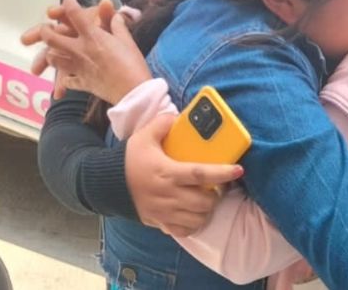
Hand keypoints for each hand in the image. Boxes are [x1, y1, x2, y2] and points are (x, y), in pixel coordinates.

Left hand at [38, 0, 149, 102]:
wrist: (133, 91)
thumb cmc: (133, 63)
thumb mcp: (127, 40)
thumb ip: (117, 25)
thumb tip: (115, 15)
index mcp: (92, 37)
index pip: (75, 14)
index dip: (69, 3)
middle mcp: (80, 50)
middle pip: (51, 38)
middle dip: (44, 31)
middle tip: (47, 28)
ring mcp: (78, 68)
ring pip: (54, 59)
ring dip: (51, 54)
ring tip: (53, 52)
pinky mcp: (82, 83)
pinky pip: (68, 81)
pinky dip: (66, 79)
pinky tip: (68, 78)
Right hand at [126, 113, 243, 235]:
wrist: (108, 184)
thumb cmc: (130, 159)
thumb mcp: (143, 136)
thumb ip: (162, 123)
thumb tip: (178, 116)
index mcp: (167, 172)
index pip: (200, 174)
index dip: (222, 173)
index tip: (238, 170)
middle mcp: (167, 195)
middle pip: (203, 201)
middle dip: (217, 194)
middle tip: (219, 185)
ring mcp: (164, 212)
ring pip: (197, 218)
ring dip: (208, 209)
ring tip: (208, 198)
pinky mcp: (160, 223)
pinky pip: (185, 231)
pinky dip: (195, 224)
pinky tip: (196, 213)